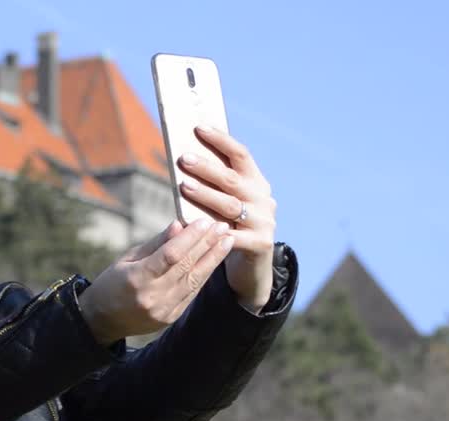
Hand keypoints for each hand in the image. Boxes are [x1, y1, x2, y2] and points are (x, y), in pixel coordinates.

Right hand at [78, 219, 235, 344]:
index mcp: (136, 279)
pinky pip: (191, 293)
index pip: (170, 255)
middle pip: (186, 266)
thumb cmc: (112, 283)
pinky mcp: (170, 318)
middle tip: (223, 226)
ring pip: (194, 280)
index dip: (190, 237)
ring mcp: (163, 310)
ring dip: (213, 259)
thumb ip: (156, 244)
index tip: (205, 221)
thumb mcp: (127, 259)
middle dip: (207, 244)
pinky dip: (204, 275)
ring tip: (227, 240)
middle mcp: (152, 297)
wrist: (102, 321)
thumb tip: (179, 224)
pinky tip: (214, 260)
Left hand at [177, 127, 276, 310]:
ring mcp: (264, 221)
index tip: (198, 128)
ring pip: (230, 206)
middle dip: (207, 168)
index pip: (240, 154)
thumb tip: (184, 158)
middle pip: (232, 179)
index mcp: (256, 181)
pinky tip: (198, 226)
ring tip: (184, 186)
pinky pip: (233, 236)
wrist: (253, 265)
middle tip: (183, 159)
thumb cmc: (231, 226)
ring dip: (206, 195)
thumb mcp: (227, 201)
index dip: (220, 140)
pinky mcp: (261, 244)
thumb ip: (214, 183)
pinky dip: (215, 231)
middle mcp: (263, 198)